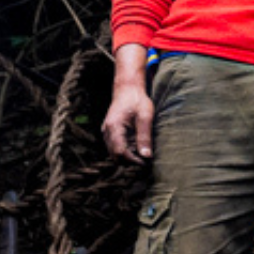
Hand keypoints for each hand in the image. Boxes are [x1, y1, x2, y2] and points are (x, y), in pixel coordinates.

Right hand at [103, 44, 154, 162]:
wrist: (128, 90)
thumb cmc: (137, 100)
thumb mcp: (145, 116)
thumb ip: (145, 136)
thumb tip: (146, 156)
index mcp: (114, 127)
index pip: (120, 152)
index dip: (132, 161)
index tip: (146, 163)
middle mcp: (107, 132)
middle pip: (116, 156)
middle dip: (130, 161)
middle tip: (146, 162)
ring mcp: (107, 133)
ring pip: (115, 154)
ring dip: (128, 157)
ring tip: (143, 155)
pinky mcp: (111, 134)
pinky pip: (116, 148)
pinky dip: (126, 151)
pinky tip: (138, 148)